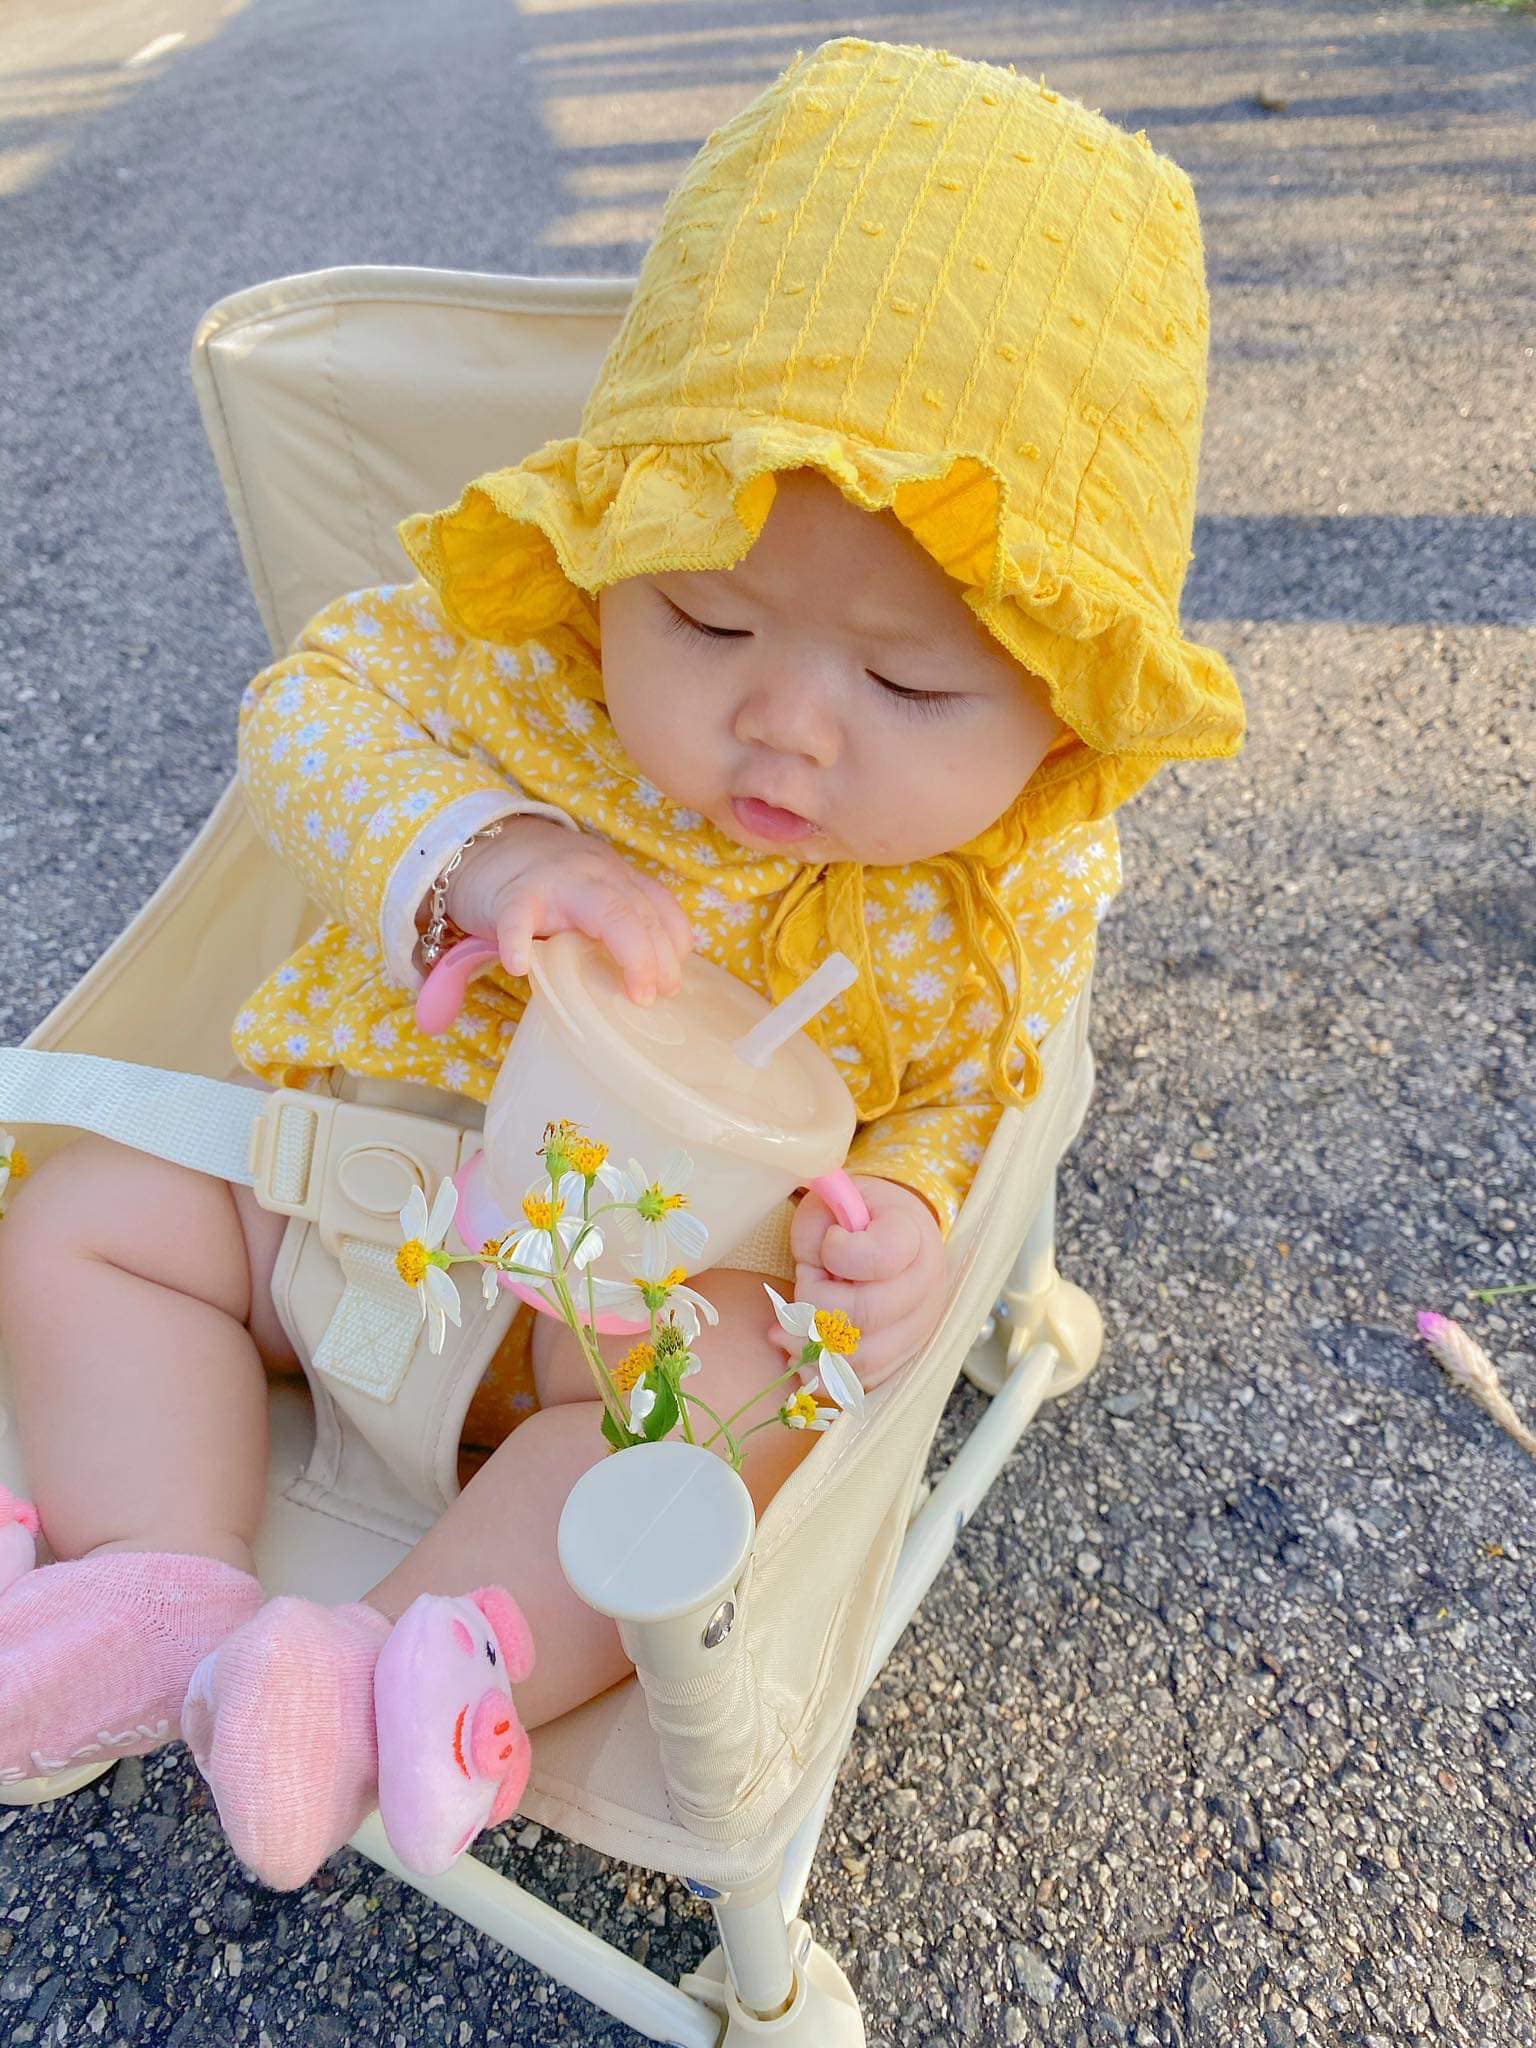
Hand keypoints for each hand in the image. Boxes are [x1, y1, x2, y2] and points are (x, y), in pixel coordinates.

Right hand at [445, 819, 691, 1004]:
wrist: (487, 846)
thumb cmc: (546, 888)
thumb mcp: (591, 895)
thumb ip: (615, 924)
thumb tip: (644, 983)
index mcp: (617, 878)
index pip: (660, 905)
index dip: (675, 943)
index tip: (673, 982)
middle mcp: (596, 875)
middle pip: (640, 912)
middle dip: (659, 956)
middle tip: (660, 996)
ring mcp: (556, 882)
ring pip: (603, 910)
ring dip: (629, 953)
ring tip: (630, 994)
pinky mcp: (513, 894)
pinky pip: (518, 917)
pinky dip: (518, 941)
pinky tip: (519, 966)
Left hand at [773, 1176, 946, 1389]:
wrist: (891, 1233)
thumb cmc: (854, 1217)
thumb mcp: (834, 1201)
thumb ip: (819, 1225)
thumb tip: (815, 1269)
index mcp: (913, 1235)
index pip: (880, 1256)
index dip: (838, 1253)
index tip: (829, 1240)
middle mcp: (927, 1284)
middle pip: (867, 1313)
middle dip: (816, 1304)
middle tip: (797, 1289)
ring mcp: (921, 1326)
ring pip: (866, 1358)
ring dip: (814, 1348)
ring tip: (783, 1331)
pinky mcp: (905, 1356)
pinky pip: (866, 1382)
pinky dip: (826, 1376)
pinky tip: (800, 1356)